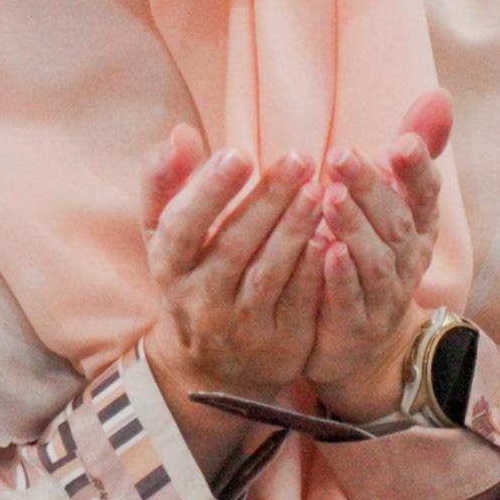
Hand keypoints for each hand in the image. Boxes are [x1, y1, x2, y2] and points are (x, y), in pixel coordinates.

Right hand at [141, 132, 328, 418]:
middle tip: (299, 159)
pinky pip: (300, 302)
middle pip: (234, 246)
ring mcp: (241, 326)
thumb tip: (180, 134)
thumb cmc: (191, 277)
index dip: (208, 192)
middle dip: (268, 200)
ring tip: (319, 190)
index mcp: (169, 268)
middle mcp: (201, 300)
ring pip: (269, 274)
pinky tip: (332, 236)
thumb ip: (167, 183)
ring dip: (295, 230)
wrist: (213, 366)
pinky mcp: (280, 344)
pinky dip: (315, 269)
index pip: (181, 228)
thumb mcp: (167, 236)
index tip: (239, 153)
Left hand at [302, 88, 454, 420]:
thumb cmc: (374, 256)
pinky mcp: (356, 325)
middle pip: (396, 222)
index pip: (426, 193)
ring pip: (375, 260)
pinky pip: (349, 300)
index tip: (400, 142)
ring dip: (354, 227)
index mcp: (418, 226)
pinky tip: (323, 252)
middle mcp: (408, 259)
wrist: (362, 342)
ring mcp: (385, 296)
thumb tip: (441, 93)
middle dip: (371, 188)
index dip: (417, 169)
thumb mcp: (395, 204)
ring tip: (330, 198)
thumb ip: (414, 153)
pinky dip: (340, 277)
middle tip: (341, 155)